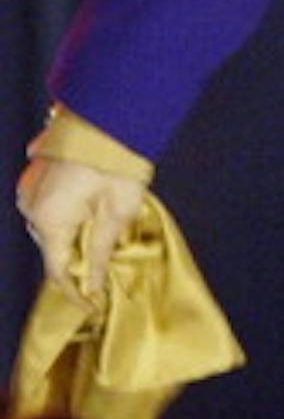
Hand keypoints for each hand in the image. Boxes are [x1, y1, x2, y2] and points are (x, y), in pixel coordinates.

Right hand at [16, 155, 147, 298]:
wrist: (112, 113)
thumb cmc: (119, 160)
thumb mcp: (118, 211)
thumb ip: (102, 250)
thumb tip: (92, 283)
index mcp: (49, 220)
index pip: (57, 270)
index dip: (75, 291)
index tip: (92, 305)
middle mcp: (31, 207)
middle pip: (53, 248)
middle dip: (77, 260)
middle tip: (104, 270)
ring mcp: (30, 188)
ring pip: (51, 226)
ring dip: (73, 235)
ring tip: (103, 237)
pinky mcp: (36, 174)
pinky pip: (49, 205)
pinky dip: (68, 214)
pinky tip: (91, 208)